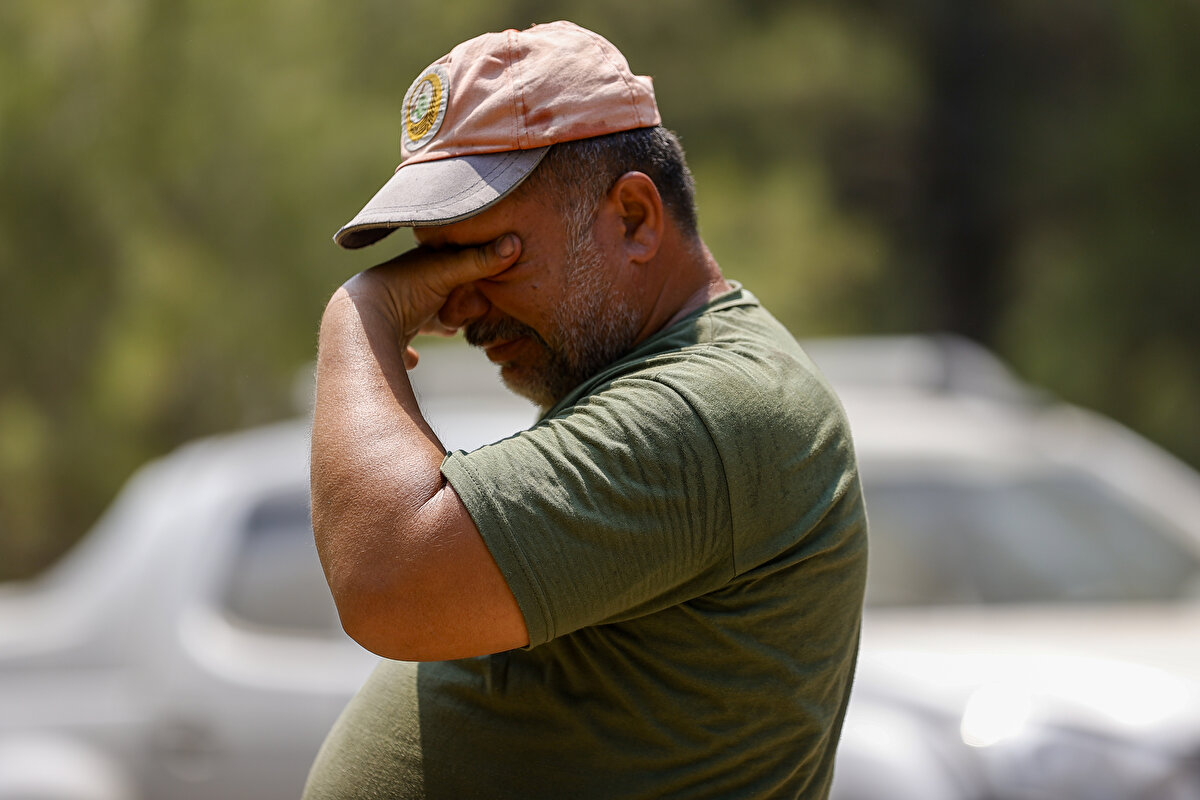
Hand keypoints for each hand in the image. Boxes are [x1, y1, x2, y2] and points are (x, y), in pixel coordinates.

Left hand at [335, 233, 520, 367]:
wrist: (361, 321)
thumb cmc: (404, 290)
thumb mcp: (447, 272)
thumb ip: (481, 261)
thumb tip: (515, 243)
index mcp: (419, 267)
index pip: (448, 265)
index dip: (465, 271)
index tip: (482, 280)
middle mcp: (405, 287)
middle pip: (435, 292)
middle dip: (449, 298)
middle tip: (470, 306)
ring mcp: (393, 314)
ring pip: (419, 317)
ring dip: (433, 322)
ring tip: (450, 328)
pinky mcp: (386, 341)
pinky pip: (399, 346)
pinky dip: (406, 352)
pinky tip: (414, 359)